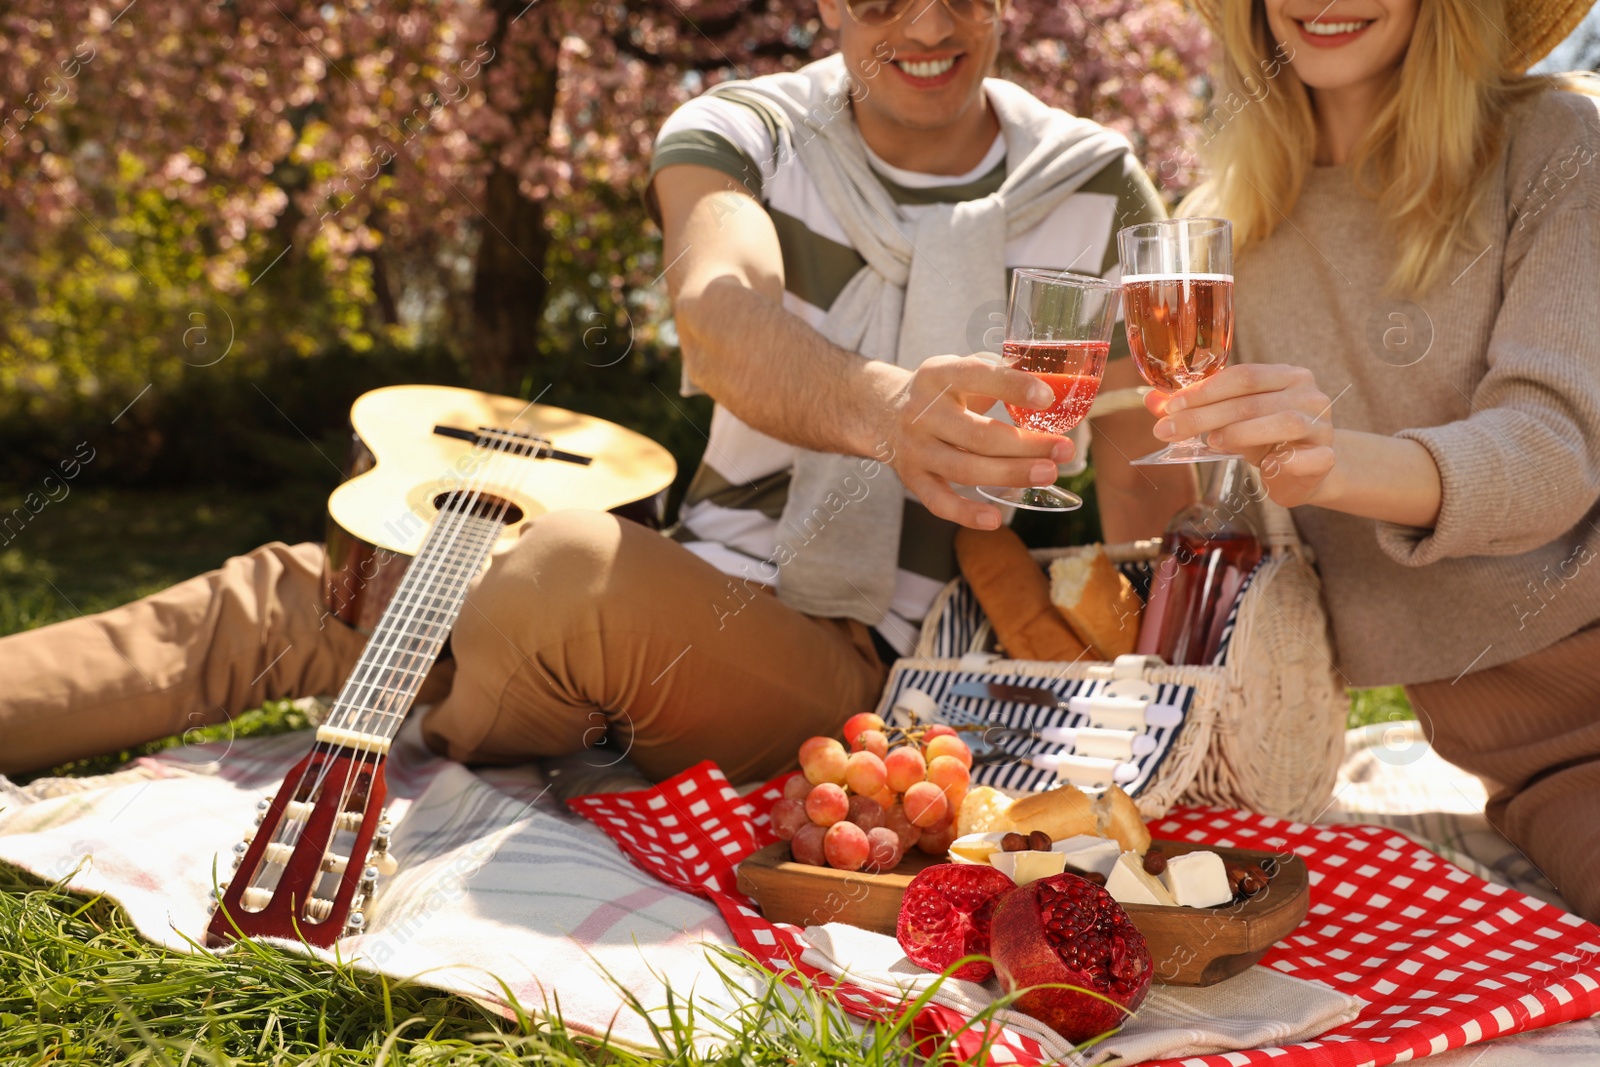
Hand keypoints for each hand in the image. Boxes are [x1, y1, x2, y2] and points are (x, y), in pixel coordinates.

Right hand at [880, 355, 1073, 529]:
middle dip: (1026, 445)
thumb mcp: (960, 370)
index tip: (1048, 398)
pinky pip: (938, 502)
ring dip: (1010, 475)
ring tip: (1048, 474)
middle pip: (978, 434)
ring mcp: (915, 448)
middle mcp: (922, 412)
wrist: (883, 412)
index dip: (1013, 387)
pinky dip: (965, 514)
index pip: (977, 376)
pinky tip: (994, 519)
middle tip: (1064, 450)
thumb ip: (999, 375)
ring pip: (964, 469)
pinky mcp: (911, 478)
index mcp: (938, 375)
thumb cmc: (941, 392)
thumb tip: (1056, 384)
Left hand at [1145, 364, 1336, 507]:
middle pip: (1252, 400)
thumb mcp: (1231, 420)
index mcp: (1287, 376)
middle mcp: (1309, 395)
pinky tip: (1265, 467)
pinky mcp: (1326, 457)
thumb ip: (1196, 408)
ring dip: (1241, 432)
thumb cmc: (1266, 438)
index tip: (1169, 408)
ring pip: (1283, 422)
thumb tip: (1151, 401)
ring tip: (1211, 442)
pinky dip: (1284, 462)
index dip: (1203, 391)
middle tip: (1168, 430)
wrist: (1309, 471)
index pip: (1242, 376)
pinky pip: (1307, 458)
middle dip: (1204, 415)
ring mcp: (1322, 426)